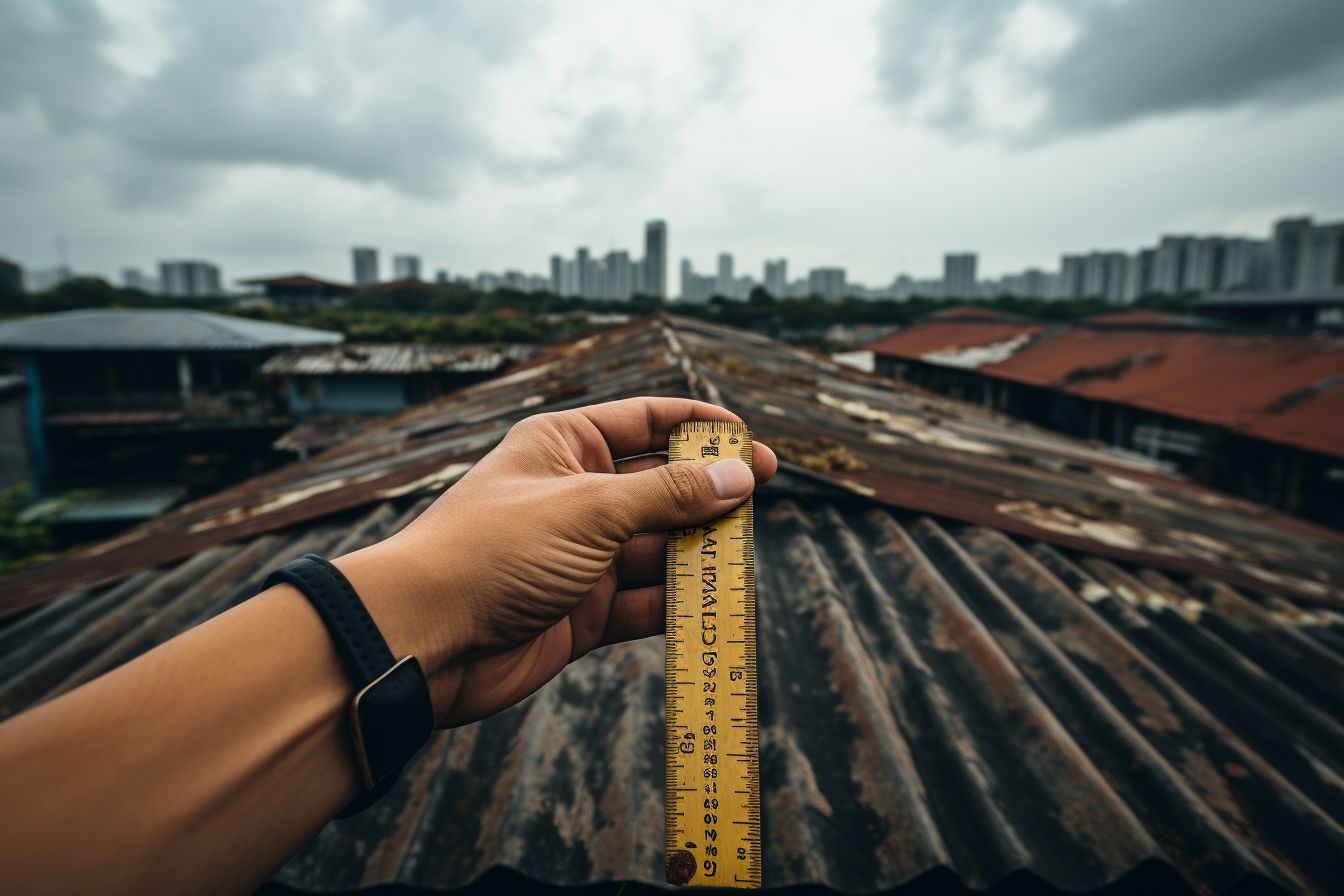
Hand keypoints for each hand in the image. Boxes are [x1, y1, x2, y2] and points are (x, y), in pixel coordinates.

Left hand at [335, 398, 776, 725]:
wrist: (426, 638)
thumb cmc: (495, 551)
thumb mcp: (591, 509)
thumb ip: (668, 496)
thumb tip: (737, 478)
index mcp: (567, 447)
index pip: (646, 422)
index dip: (700, 427)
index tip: (750, 440)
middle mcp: (576, 496)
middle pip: (661, 488)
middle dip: (709, 496)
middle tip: (760, 501)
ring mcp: (581, 557)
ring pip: (659, 549)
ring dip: (699, 556)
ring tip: (743, 560)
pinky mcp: (584, 612)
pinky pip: (644, 603)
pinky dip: (678, 606)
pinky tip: (713, 608)